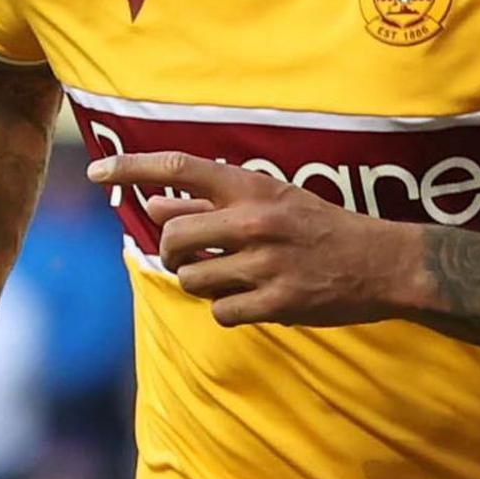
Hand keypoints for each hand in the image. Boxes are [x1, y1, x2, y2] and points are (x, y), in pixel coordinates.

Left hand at [88, 151, 417, 327]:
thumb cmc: (319, 226)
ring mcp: (266, 263)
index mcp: (252, 187)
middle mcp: (254, 221)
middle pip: (173, 235)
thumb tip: (154, 203)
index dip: (130, 167)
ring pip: (192, 278)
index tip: (96, 172)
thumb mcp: (270, 200)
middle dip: (170, 250)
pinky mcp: (277, 302)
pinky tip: (252, 299)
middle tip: (185, 255)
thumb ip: (211, 202)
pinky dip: (227, 309)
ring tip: (231, 276)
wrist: (383, 262)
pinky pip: (220, 311)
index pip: (177, 167)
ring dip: (201, 281)